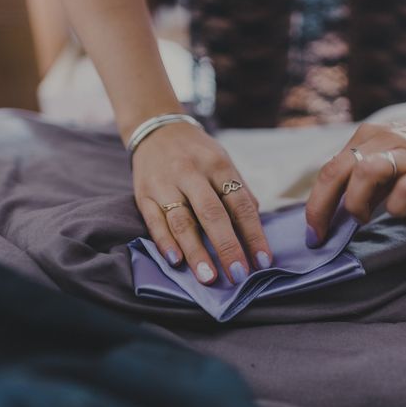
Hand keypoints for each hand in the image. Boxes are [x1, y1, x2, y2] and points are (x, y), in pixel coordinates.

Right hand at [132, 122, 271, 284]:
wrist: (156, 129)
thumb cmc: (198, 154)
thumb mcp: (223, 162)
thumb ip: (239, 192)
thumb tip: (255, 226)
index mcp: (218, 165)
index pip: (240, 204)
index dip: (253, 234)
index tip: (263, 261)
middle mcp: (191, 173)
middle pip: (211, 213)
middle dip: (227, 247)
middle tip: (238, 275)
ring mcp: (165, 184)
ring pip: (181, 221)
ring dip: (195, 252)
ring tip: (208, 277)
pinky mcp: (143, 194)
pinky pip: (154, 220)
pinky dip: (164, 242)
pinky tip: (175, 261)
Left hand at [305, 113, 405, 245]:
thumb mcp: (389, 158)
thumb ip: (367, 181)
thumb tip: (341, 212)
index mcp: (367, 139)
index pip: (329, 170)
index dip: (315, 204)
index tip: (313, 232)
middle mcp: (382, 141)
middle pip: (336, 171)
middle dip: (321, 207)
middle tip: (321, 235)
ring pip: (364, 173)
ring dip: (356, 203)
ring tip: (364, 218)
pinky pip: (405, 187)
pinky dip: (395, 204)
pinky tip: (397, 211)